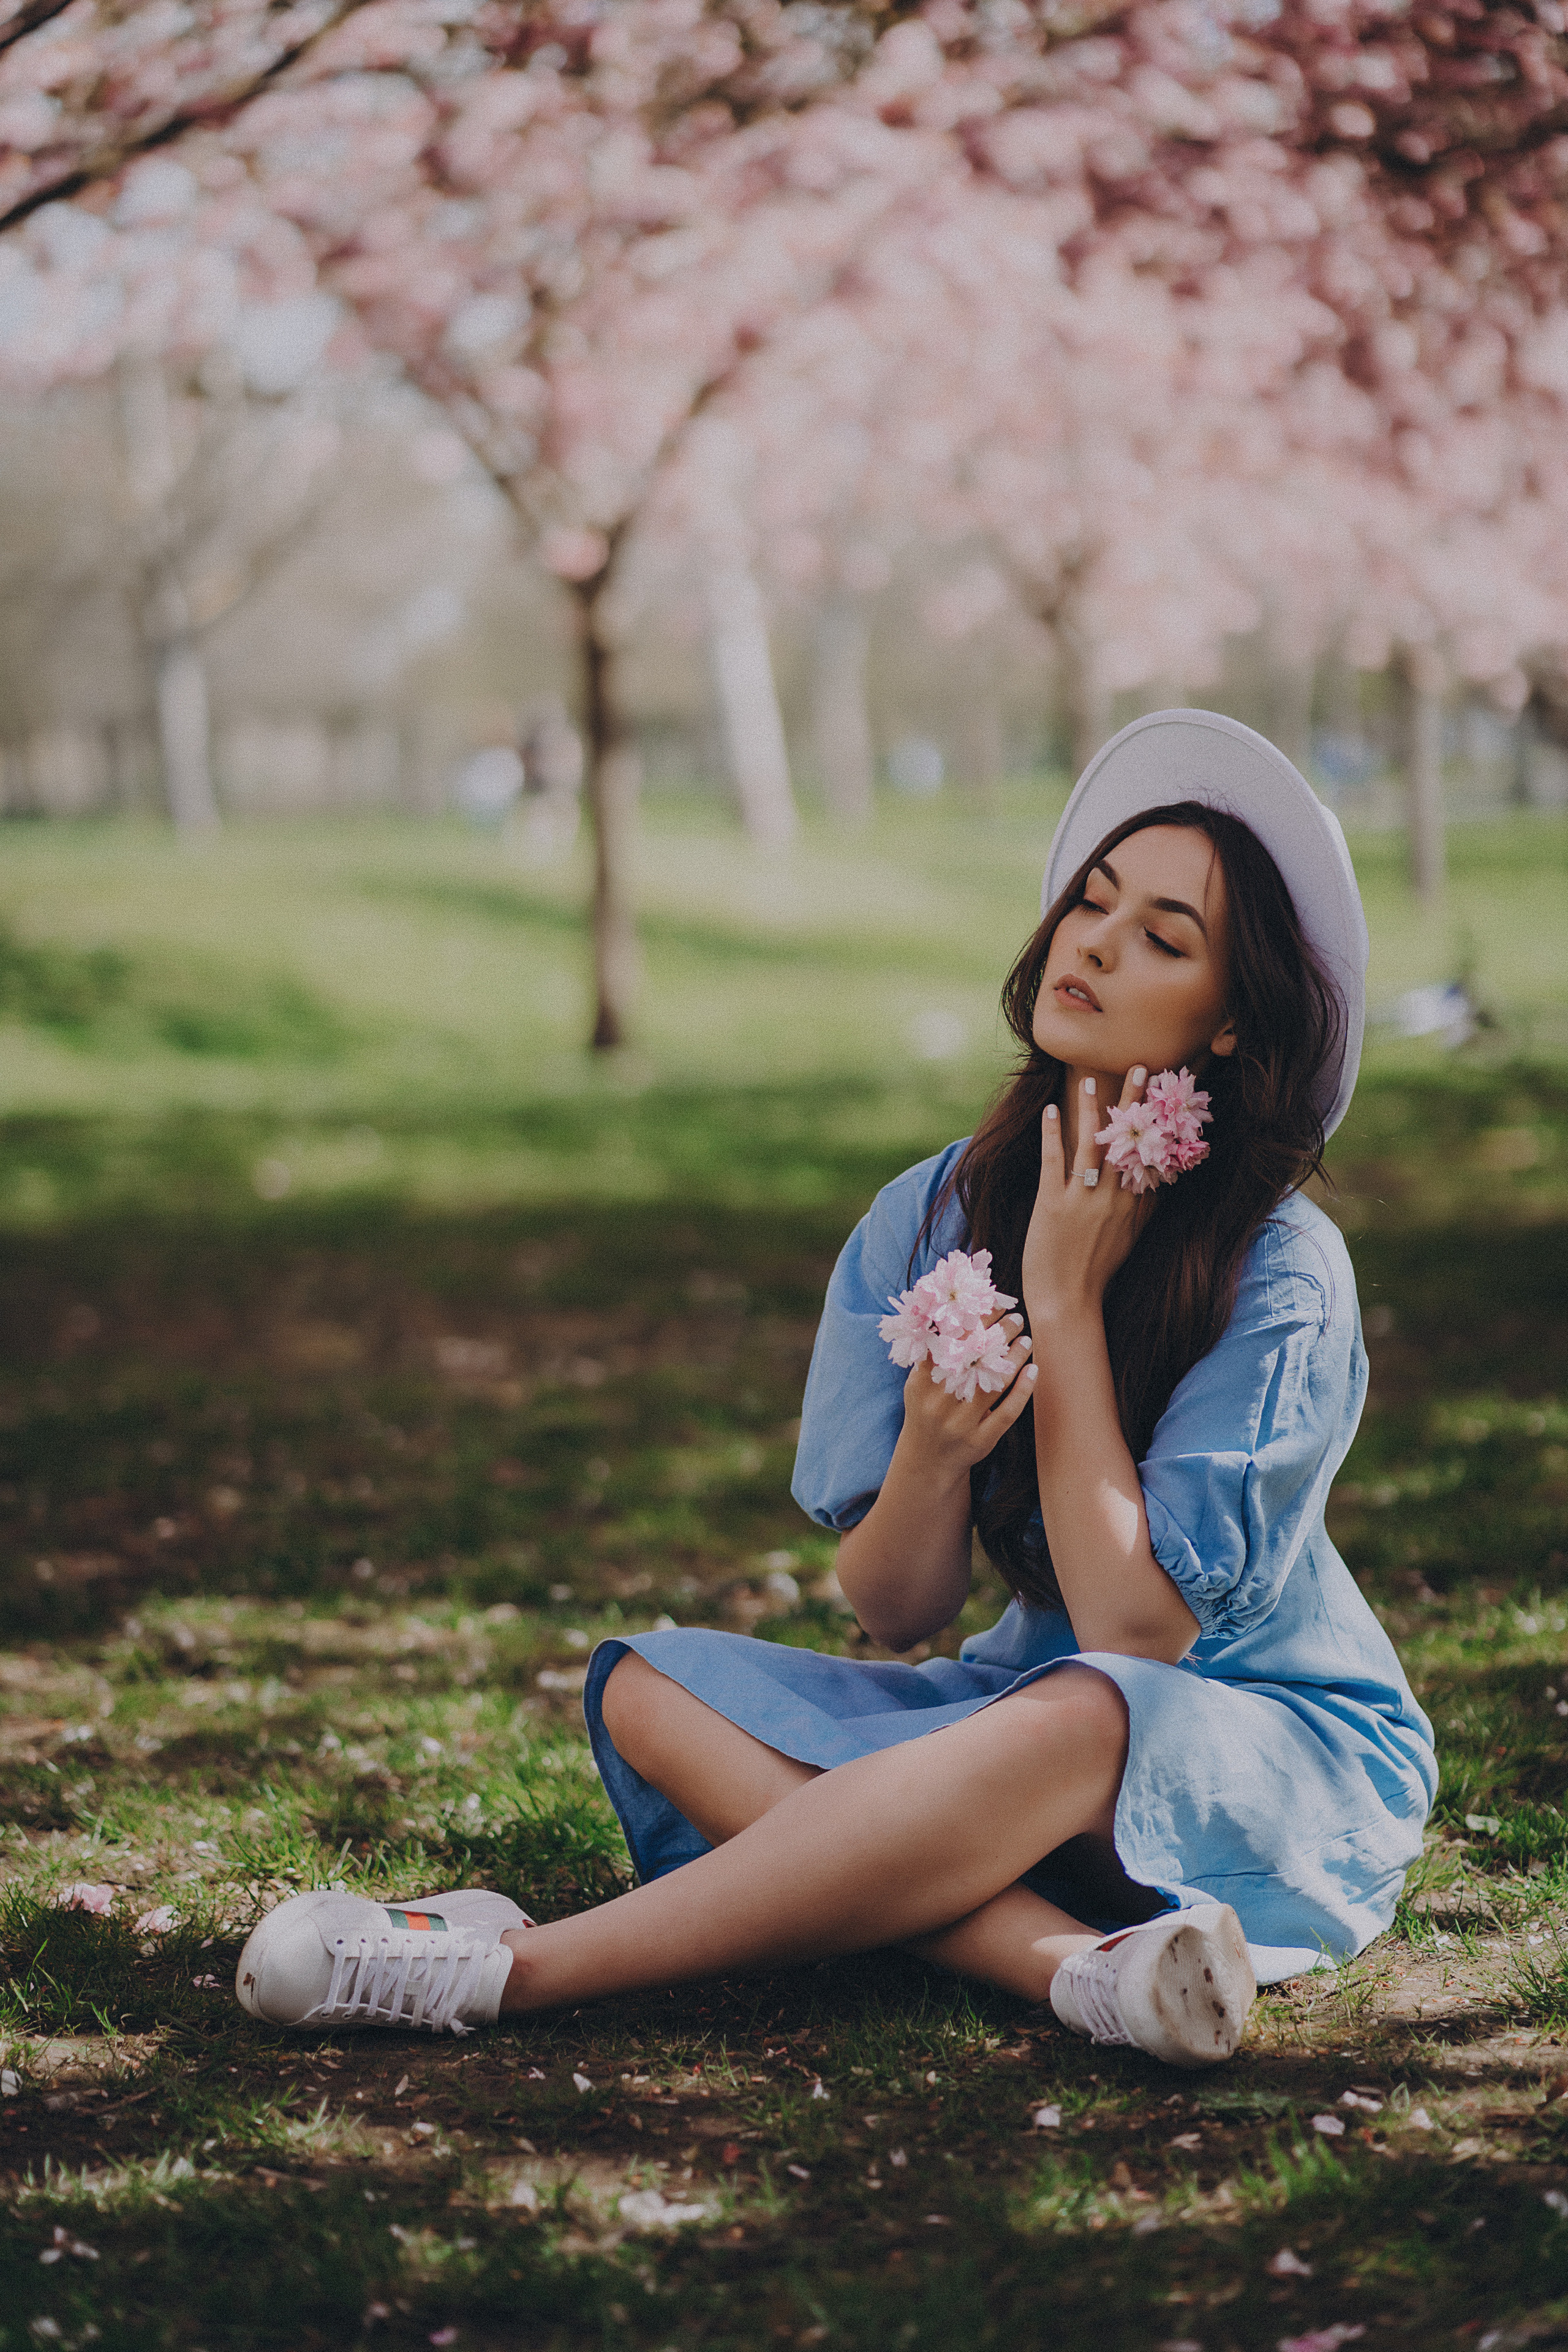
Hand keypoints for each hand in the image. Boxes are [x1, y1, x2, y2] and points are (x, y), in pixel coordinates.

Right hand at [897, 1312, 1035, 1483]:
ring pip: (993, 1384)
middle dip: (998, 1335)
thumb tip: (954, 1314)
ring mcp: (961, 1424)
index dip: (972, 1321)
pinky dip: (1022, 1391)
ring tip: (1026, 1339)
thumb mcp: (918, 1384)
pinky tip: (1033, 1371)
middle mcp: (939, 1403)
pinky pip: (1007, 1413)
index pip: (949, 1343)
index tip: (991, 1304)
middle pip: (972, 1361)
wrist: (927, 1461)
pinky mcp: (980, 1441)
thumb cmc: (926, 1411)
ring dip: (1013, 1358)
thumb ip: (931, 1354)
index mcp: (921, 1383)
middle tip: (1016, 1318)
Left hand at [1021, 1070, 1154, 1323]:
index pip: (1150, 1155)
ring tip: (1091, 1079)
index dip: (1157, 1122)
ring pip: (1092, 1145)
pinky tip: (1050, 1110)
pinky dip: (1053, 1133)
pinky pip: (1055, 1161)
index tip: (1164, 1093)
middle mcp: (1114, 1200)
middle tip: (1141, 1067)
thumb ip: (1139, 1211)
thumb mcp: (1127, 1241)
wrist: (1068, 1304)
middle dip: (1134, 1103)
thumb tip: (1152, 1185)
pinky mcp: (1053, 1204)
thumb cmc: (1095, 1275)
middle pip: (1127, 1141)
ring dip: (1092, 1109)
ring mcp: (1084, 1200)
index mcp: (1134, 1208)